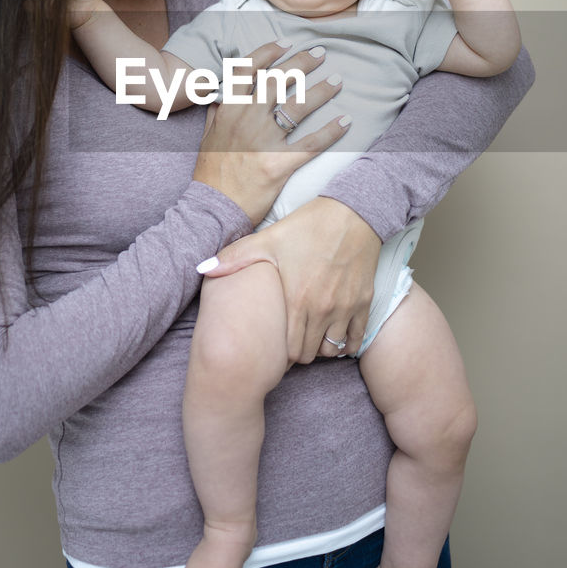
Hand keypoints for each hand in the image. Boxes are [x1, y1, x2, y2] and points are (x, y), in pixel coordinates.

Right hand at [193, 41, 350, 225]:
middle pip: (278, 80)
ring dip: (322, 90)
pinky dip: (331, 131)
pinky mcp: (279, 163)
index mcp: (229, 109)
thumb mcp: (207, 137)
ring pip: (298, 106)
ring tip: (338, 80)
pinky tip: (346, 121)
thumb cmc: (211, 173)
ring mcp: (264, 141)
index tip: (286, 42)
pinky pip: (311, 143)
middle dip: (302, 62)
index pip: (248, 69)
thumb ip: (217, 113)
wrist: (214, 207)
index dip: (268, 51)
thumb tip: (222, 94)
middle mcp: (247, 119)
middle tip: (321, 53)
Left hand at [201, 198, 380, 361]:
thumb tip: (202, 267)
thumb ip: (234, 257)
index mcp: (297, 301)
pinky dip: (346, 343)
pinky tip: (335, 333)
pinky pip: (357, 339)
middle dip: (297, 352)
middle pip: (308, 354)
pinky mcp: (364, 302)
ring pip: (332, 350)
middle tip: (290, 341)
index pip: (288, 351)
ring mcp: (346, 308)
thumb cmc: (307, 226)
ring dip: (321, 348)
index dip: (279, 354)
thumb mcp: (268, 239)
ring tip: (311, 336)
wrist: (352, 213)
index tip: (274, 345)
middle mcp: (322, 310)